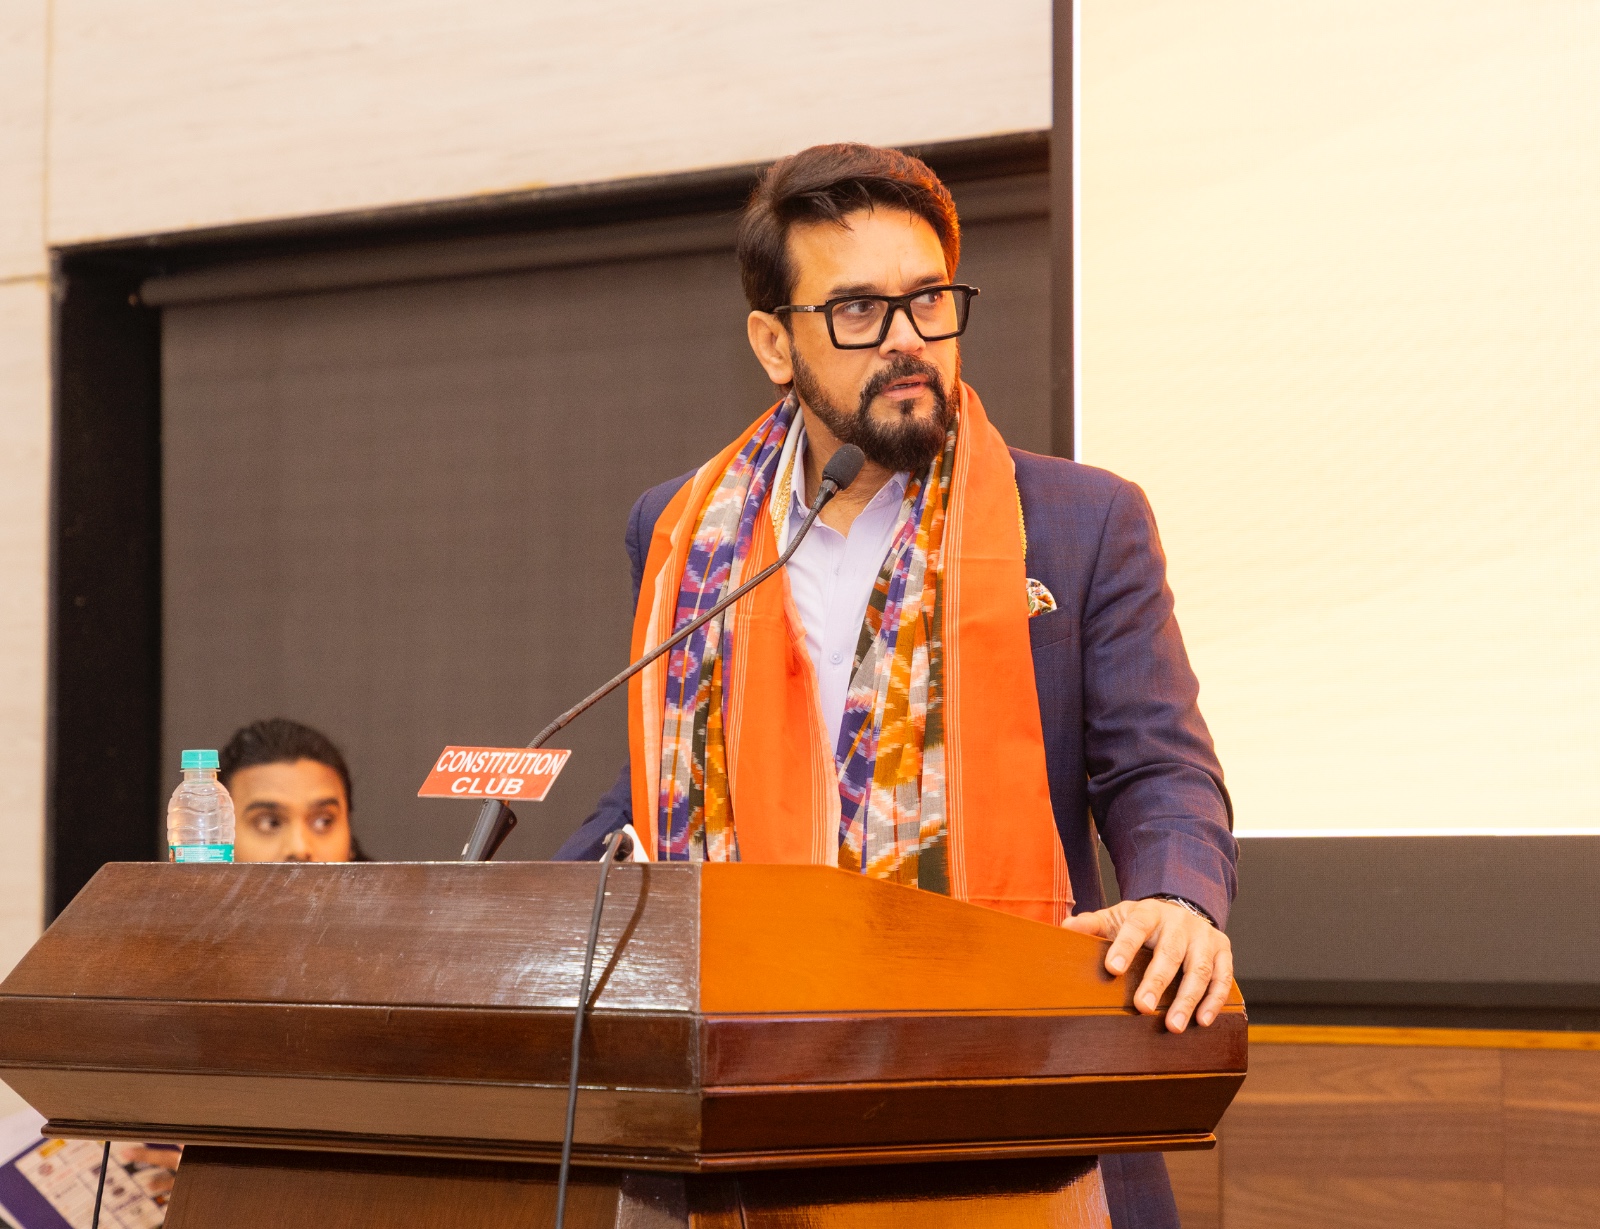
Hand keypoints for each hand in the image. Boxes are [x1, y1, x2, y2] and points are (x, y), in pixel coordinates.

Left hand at [1062, 897, 1232, 1033]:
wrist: (1181, 912)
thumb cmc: (1144, 923)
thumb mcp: (1118, 918)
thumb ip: (1093, 924)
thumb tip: (1067, 927)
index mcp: (1150, 913)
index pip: (1137, 927)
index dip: (1125, 947)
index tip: (1112, 969)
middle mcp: (1180, 923)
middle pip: (1170, 951)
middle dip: (1157, 980)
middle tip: (1142, 1007)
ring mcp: (1204, 937)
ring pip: (1199, 969)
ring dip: (1188, 999)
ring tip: (1174, 1026)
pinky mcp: (1223, 952)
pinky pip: (1223, 978)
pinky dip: (1214, 1000)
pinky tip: (1203, 1021)